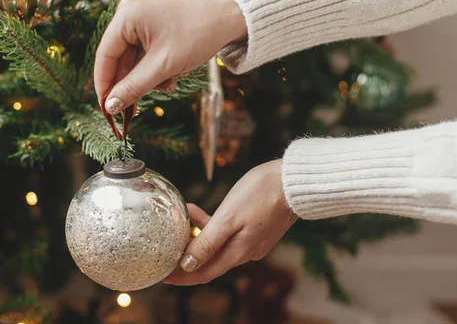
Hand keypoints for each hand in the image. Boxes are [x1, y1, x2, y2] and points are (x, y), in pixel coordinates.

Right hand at [95, 0, 246, 113]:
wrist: (231, 17)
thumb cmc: (198, 35)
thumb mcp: (164, 66)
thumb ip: (134, 87)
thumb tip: (110, 106)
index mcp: (126, 15)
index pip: (105, 56)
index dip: (104, 85)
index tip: (106, 110)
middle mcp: (130, 12)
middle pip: (119, 58)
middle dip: (131, 83)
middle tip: (132, 111)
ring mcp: (142, 17)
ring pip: (135, 58)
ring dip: (148, 78)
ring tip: (168, 86)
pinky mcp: (155, 24)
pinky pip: (146, 52)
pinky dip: (156, 68)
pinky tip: (171, 78)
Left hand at [164, 160, 297, 285]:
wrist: (293, 181)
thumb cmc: (260, 194)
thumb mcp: (228, 217)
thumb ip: (208, 242)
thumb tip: (188, 266)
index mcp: (239, 252)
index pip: (203, 273)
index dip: (182, 276)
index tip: (162, 275)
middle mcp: (246, 252)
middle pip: (210, 261)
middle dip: (187, 254)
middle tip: (166, 247)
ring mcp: (253, 241)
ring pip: (218, 245)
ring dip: (199, 235)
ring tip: (185, 215)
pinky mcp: (257, 229)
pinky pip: (229, 234)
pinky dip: (213, 225)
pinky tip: (201, 210)